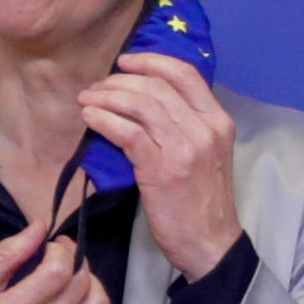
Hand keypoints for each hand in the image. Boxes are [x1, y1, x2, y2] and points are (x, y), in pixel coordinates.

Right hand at [0, 219, 110, 303]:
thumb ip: (6, 255)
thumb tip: (40, 228)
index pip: (59, 269)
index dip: (63, 250)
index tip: (54, 247)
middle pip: (81, 282)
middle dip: (75, 261)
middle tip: (62, 259)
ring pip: (98, 302)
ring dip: (90, 283)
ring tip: (73, 280)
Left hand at [78, 52, 240, 279]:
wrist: (210, 241)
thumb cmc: (200, 199)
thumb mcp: (204, 153)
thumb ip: (184, 125)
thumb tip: (144, 101)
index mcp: (218, 120)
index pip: (185, 74)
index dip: (151, 61)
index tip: (124, 61)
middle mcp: (205, 128)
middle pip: (156, 86)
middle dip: (118, 81)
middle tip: (94, 88)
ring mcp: (185, 148)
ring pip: (140, 104)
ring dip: (105, 98)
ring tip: (86, 102)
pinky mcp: (162, 169)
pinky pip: (127, 132)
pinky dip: (104, 120)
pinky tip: (89, 119)